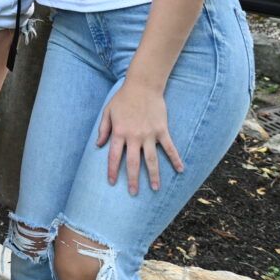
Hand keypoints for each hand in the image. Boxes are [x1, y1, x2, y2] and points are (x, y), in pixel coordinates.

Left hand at [96, 79, 183, 193]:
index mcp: (119, 132)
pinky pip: (170, 148)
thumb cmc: (123, 98)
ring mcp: (149, 134)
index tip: (111, 182)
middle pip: (133, 162)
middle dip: (133, 179)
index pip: (114, 156)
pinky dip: (175, 159)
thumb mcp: (108, 111)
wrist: (143, 85)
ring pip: (152, 160)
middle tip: (133, 193)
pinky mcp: (162, 130)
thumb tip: (99, 145)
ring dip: (154, 175)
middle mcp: (134, 136)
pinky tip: (180, 170)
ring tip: (155, 188)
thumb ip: (103, 129)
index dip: (112, 170)